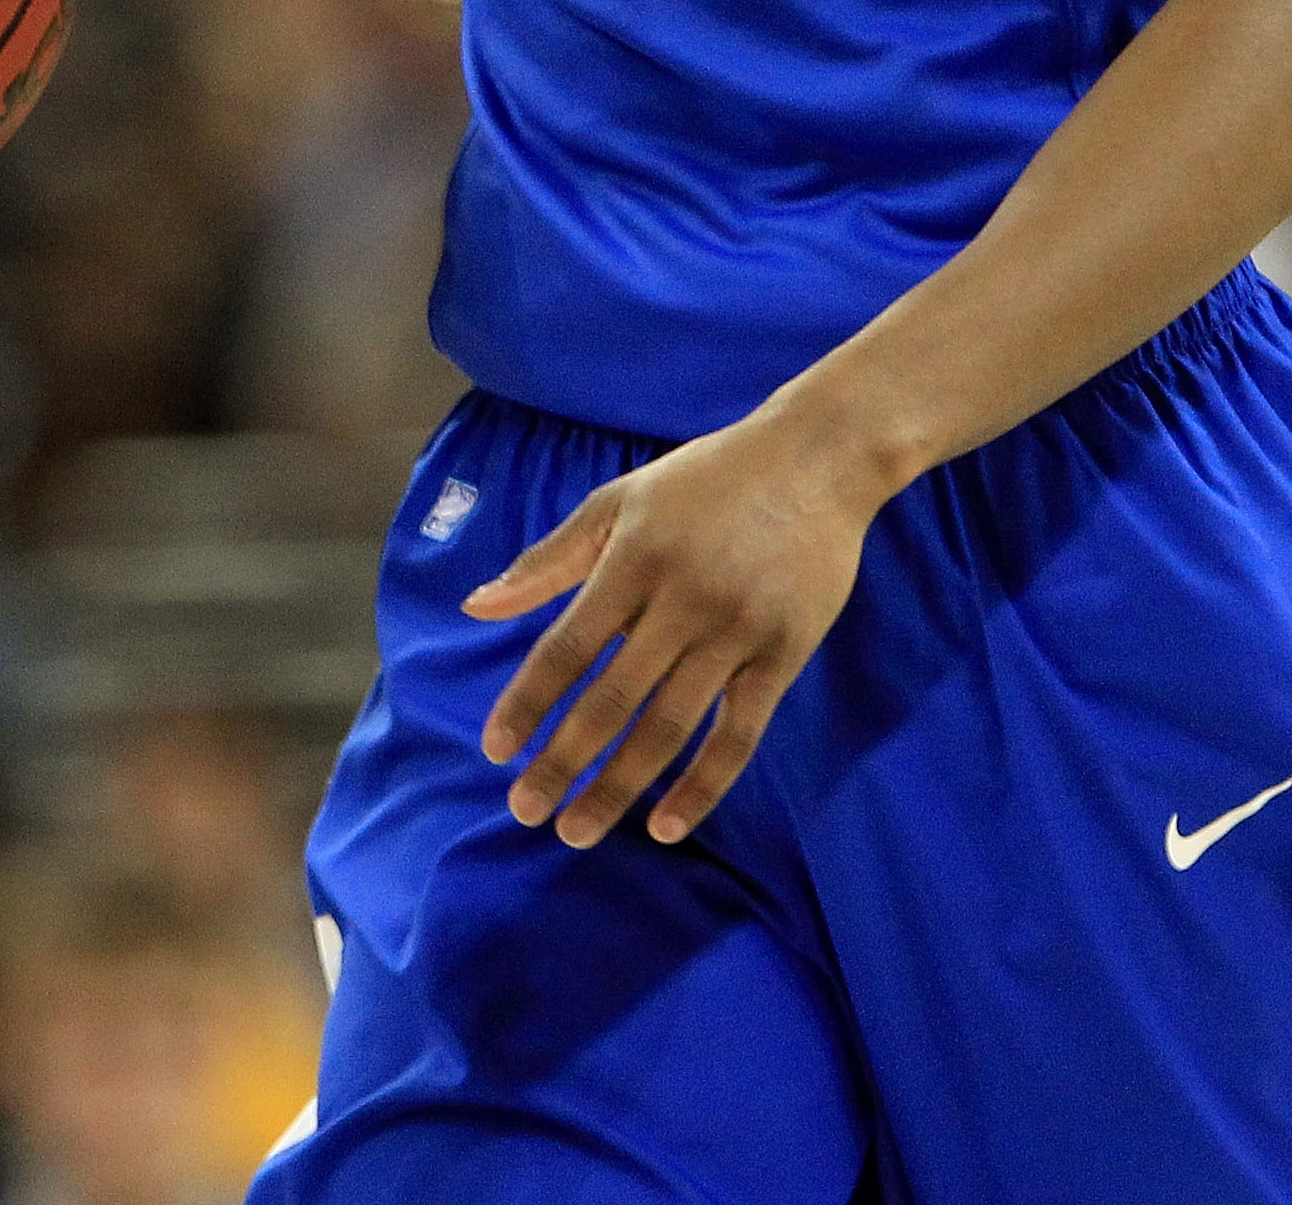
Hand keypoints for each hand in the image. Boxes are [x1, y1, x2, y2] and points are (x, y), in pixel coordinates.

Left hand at [461, 396, 881, 850]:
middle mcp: (682, 600)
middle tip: (526, 811)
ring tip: (577, 830)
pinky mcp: (783, 655)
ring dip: (620, 787)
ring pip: (669, 728)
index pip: (568, 646)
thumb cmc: (705, 481)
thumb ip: (549, 558)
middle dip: (563, 761)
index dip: (529, 702)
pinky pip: (738, 736)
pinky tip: (665, 826)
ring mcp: (736, 631)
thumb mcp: (619, 501)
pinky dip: (702, 787)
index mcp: (634, 558)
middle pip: (612, 699)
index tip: (495, 751)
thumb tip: (476, 607)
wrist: (815, 460)